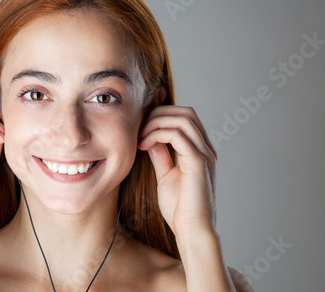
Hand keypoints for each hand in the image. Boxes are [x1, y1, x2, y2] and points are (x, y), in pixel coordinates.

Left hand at [137, 106, 217, 240]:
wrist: (191, 232)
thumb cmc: (180, 210)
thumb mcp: (166, 176)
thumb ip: (161, 156)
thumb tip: (151, 139)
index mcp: (201, 152)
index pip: (185, 118)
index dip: (161, 116)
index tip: (140, 129)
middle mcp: (207, 150)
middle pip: (186, 113)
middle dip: (159, 114)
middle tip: (138, 128)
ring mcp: (205, 155)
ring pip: (183, 119)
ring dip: (156, 122)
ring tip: (139, 137)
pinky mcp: (199, 162)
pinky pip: (178, 135)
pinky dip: (157, 134)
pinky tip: (144, 145)